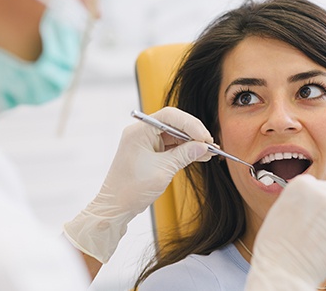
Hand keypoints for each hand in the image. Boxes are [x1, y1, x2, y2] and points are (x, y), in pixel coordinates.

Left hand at [63, 107, 213, 262]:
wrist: (115, 207)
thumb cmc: (131, 190)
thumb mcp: (163, 171)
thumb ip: (184, 155)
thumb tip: (203, 146)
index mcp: (139, 131)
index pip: (170, 117)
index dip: (190, 124)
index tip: (205, 137)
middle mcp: (141, 132)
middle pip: (173, 123)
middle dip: (193, 133)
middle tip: (210, 145)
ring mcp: (145, 142)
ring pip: (174, 134)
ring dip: (191, 142)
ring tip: (209, 151)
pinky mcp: (149, 152)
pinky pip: (171, 145)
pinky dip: (185, 150)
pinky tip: (199, 155)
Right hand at [245, 174, 325, 290]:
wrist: (283, 269)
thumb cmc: (277, 246)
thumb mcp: (280, 211)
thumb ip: (300, 200)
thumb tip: (316, 199)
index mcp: (301, 184)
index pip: (318, 184)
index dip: (316, 201)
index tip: (312, 215)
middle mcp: (322, 191)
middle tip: (324, 224)